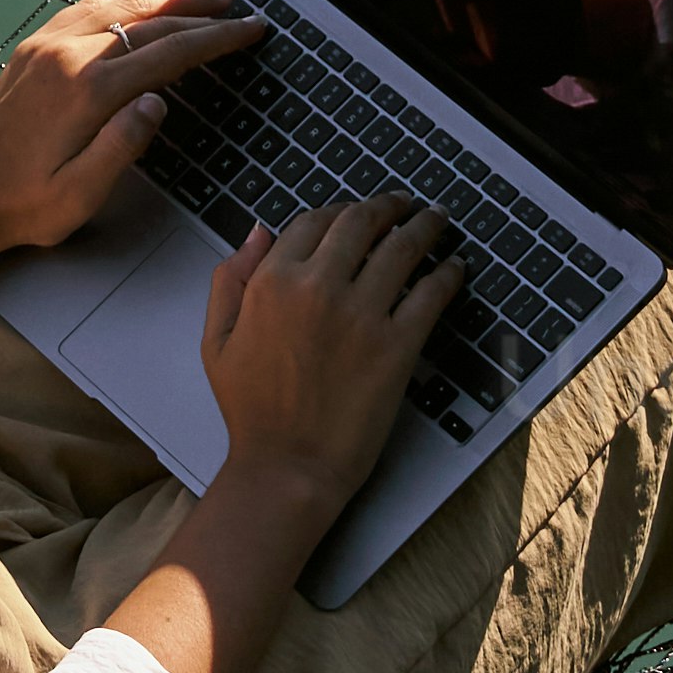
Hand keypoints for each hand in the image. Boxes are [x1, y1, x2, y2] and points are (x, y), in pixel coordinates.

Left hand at [0, 0, 258, 269]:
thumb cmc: (25, 205)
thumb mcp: (79, 195)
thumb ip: (122, 146)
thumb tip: (159, 101)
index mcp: (87, 91)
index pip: (167, 53)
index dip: (214, 40)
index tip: (249, 29)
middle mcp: (68, 56)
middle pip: (147, 22)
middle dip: (198, 14)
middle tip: (237, 9)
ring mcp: (47, 46)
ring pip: (116, 4)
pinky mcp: (33, 48)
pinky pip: (87, 9)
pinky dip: (122, 0)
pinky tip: (140, 3)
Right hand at [200, 193, 458, 506]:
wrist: (288, 466)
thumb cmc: (251, 410)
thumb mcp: (218, 340)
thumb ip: (230, 280)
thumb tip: (258, 231)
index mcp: (271, 281)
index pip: (314, 220)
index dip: (340, 209)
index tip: (357, 212)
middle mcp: (317, 286)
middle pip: (361, 222)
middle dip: (388, 206)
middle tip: (404, 205)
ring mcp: (361, 314)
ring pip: (402, 248)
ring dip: (425, 226)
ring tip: (436, 219)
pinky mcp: (397, 345)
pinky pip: (431, 292)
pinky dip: (447, 273)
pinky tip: (454, 266)